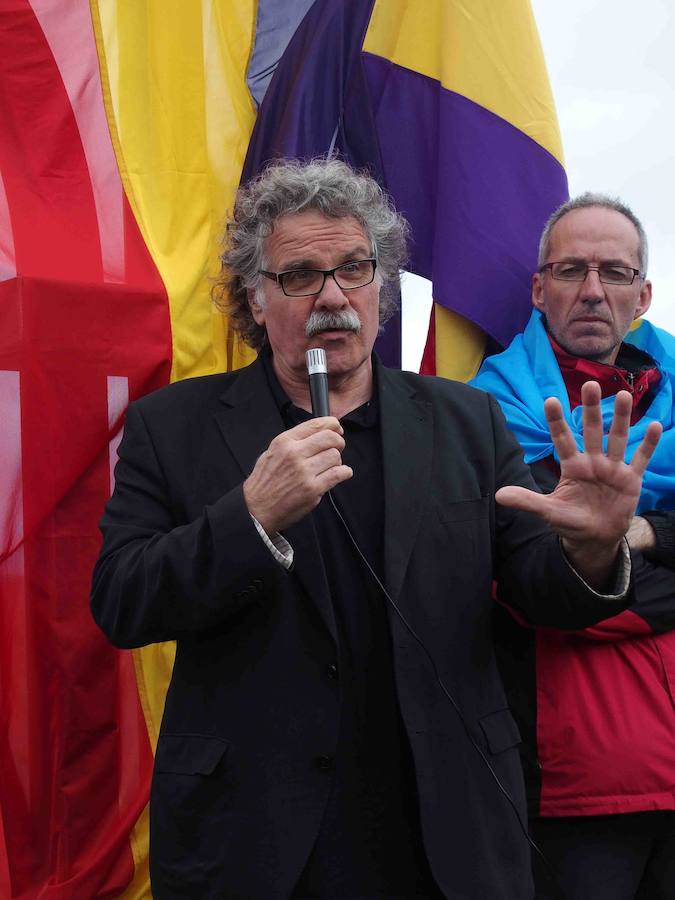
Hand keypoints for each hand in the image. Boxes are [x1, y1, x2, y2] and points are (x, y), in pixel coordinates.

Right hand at [243, 417, 352, 533]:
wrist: (257, 509)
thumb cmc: (264, 482)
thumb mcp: (272, 452)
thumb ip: (294, 441)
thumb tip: (319, 432)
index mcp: (284, 442)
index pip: (316, 425)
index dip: (332, 424)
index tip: (337, 428)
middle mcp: (294, 454)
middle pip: (330, 438)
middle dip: (338, 441)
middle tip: (337, 448)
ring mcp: (304, 472)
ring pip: (335, 456)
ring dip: (337, 461)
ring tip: (329, 466)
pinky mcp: (313, 489)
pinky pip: (338, 474)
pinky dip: (344, 473)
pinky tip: (340, 474)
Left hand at [496, 382, 661, 587]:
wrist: (595, 538)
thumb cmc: (570, 521)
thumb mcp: (548, 512)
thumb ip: (527, 501)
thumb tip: (498, 495)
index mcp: (571, 466)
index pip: (562, 439)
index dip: (557, 421)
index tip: (550, 400)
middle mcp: (592, 462)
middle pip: (592, 431)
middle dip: (591, 409)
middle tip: (590, 384)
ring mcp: (613, 468)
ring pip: (617, 438)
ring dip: (621, 418)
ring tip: (623, 395)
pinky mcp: (631, 479)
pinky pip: (640, 458)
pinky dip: (648, 443)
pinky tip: (653, 425)